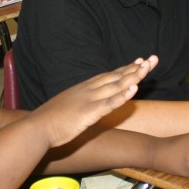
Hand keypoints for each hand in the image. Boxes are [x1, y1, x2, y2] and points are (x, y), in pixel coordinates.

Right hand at [30, 56, 157, 147]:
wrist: (36, 128)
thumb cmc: (50, 121)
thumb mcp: (68, 107)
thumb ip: (81, 103)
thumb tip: (88, 106)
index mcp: (84, 88)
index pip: (109, 75)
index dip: (126, 69)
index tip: (139, 61)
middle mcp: (88, 90)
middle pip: (116, 76)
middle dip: (135, 68)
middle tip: (152, 59)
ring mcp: (89, 100)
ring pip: (116, 86)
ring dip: (133, 77)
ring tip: (147, 68)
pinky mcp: (88, 112)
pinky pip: (109, 103)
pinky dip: (122, 95)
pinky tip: (134, 89)